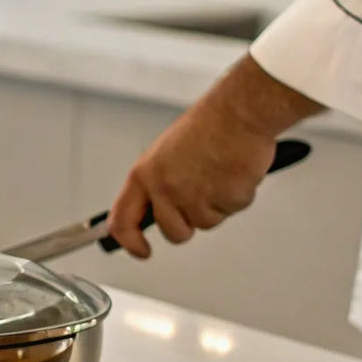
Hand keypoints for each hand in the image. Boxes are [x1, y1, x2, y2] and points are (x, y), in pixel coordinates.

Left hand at [108, 56, 322, 257]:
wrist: (239, 110)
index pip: (122, 221)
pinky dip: (237, 195)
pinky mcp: (225, 198)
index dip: (130, 242)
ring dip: (217, 204)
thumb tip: (156, 210)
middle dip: (189, 222)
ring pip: (206, 222)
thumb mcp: (165, 154)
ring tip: (219, 172)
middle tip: (202, 195)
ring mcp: (195, 196)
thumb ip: (158, 184)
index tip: (140, 250)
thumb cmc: (208, 126)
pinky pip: (232, 210)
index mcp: (145, 175)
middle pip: (173, 232)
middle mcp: (165, 188)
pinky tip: (234, 171)